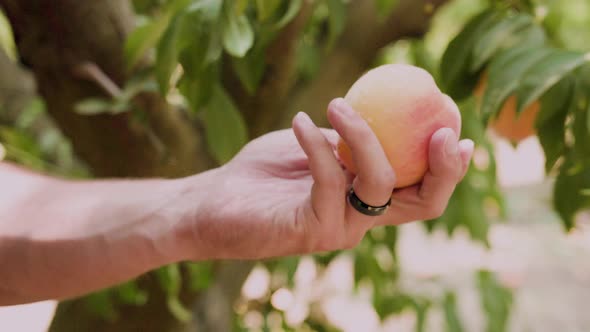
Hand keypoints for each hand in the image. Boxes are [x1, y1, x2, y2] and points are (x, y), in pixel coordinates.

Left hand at [183, 98, 473, 260]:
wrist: (215, 200)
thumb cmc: (264, 171)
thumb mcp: (315, 145)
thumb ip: (347, 139)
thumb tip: (380, 109)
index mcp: (368, 197)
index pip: (423, 190)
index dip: (449, 168)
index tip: (456, 130)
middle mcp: (362, 217)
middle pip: (424, 202)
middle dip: (444, 168)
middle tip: (443, 129)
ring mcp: (341, 228)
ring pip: (379, 183)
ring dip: (364, 134)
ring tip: (334, 103)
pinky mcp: (313, 230)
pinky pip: (330, 180)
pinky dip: (318, 143)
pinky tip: (301, 121)